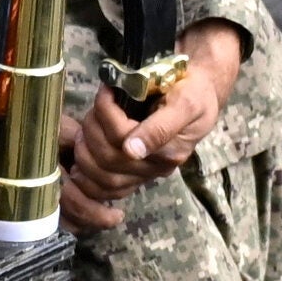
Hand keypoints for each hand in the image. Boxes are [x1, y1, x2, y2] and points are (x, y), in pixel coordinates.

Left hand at [56, 27, 238, 224]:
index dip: (106, 112)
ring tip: (88, 124)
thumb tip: (132, 151)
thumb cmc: (193, 92)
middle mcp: (156, 168)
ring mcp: (144, 175)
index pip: (123, 138)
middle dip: (92, 129)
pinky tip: (82, 154)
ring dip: (85, 148)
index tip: (106, 89)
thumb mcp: (186, 102)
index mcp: (170, 151)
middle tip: (94, 107)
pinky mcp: (134, 177)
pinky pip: (105, 191)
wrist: (199, 95)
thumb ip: (161, 127)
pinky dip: (86, 177)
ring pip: (102, 176)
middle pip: (108, 158)